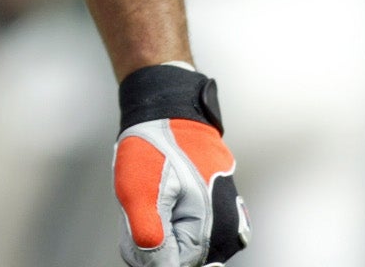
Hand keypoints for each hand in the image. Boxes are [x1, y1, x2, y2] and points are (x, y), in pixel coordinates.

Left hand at [114, 64, 247, 265]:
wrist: (171, 113)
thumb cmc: (157, 146)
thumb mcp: (139, 190)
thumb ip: (149, 238)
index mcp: (212, 229)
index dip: (145, 248)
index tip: (136, 220)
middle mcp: (228, 233)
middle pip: (177, 260)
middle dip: (153, 240)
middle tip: (144, 203)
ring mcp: (228, 225)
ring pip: (180, 248)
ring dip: (159, 230)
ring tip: (153, 196)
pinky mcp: (222, 217)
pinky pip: (188, 235)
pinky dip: (168, 222)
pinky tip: (164, 198)